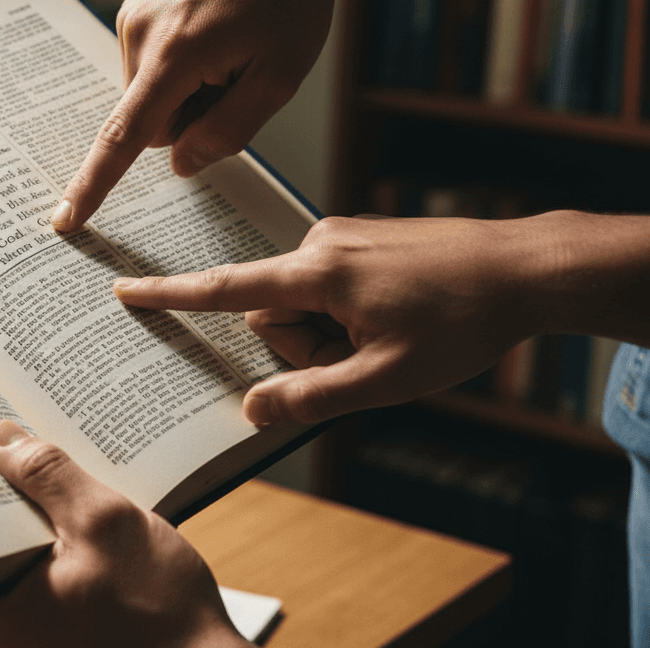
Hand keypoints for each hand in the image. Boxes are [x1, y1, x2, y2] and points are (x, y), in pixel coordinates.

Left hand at [0, 420, 249, 647]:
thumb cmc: (161, 614)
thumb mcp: (106, 523)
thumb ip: (49, 476)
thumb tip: (0, 438)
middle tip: (4, 426)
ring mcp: (28, 620)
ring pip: (14, 542)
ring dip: (30, 501)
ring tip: (40, 449)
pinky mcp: (56, 615)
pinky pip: (40, 558)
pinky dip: (52, 525)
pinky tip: (74, 493)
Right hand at [52, 0, 362, 231]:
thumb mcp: (279, 76)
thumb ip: (228, 132)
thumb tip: (179, 166)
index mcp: (174, 54)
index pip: (124, 137)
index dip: (94, 184)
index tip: (65, 220)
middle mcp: (141, 32)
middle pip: (153, 121)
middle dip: (192, 118)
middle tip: (239, 78)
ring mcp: (135, 16)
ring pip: (153, 95)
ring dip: (190, 90)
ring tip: (231, 46)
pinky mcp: (138, 7)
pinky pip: (152, 65)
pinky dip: (182, 66)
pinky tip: (216, 32)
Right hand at [113, 215, 547, 423]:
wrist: (525, 266)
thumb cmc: (459, 321)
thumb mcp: (385, 377)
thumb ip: (310, 397)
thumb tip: (252, 410)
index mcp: (315, 273)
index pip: (224, 289)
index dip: (170, 296)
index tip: (123, 291)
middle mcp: (320, 246)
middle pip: (271, 312)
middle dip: (303, 347)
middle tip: (363, 361)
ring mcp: (343, 239)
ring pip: (303, 303)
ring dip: (330, 333)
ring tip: (390, 340)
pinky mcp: (364, 239)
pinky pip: (329, 286)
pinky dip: (348, 314)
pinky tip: (397, 322)